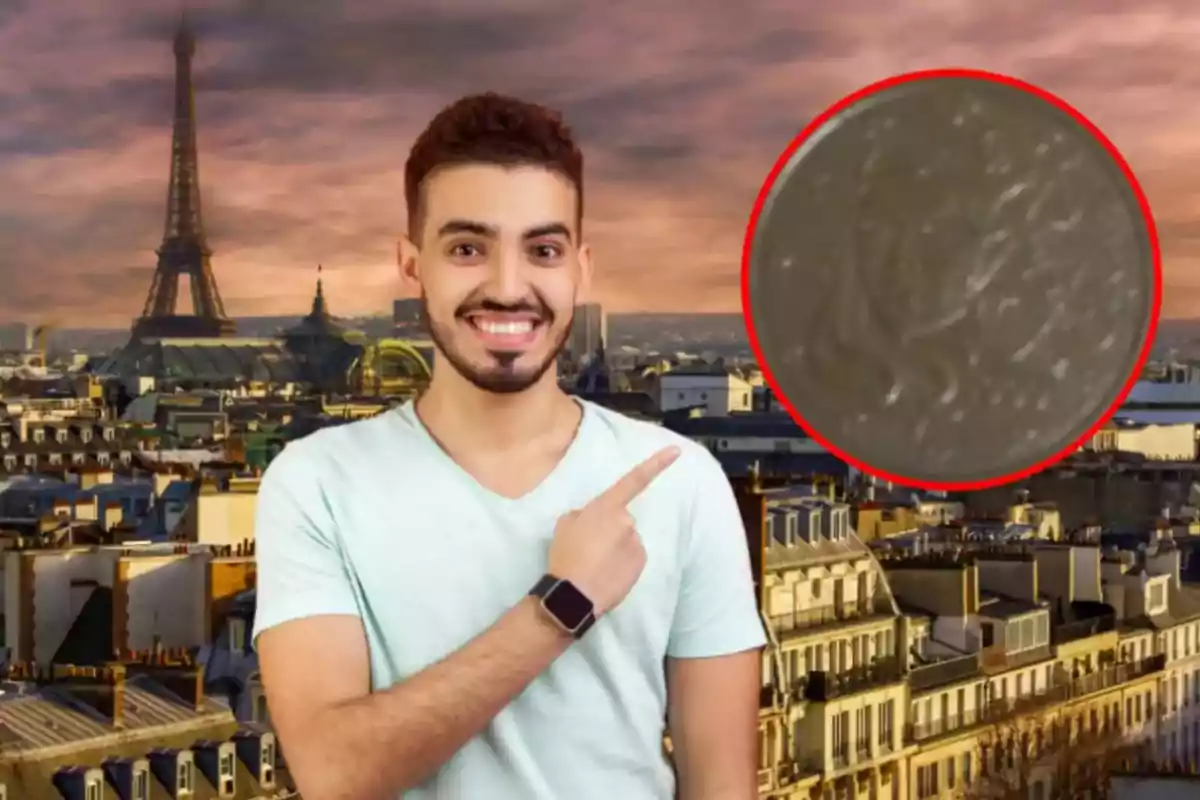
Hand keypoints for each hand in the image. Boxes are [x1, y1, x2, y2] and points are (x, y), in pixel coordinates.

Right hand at [547, 446, 680, 616]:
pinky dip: (622, 564)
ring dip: (616, 549)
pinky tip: (607, 574)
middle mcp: (627, 521)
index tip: (676, 451)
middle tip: (589, 548)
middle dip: (610, 530)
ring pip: (627, 541)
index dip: (657, 464)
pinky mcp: (641, 563)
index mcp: (606, 506)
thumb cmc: (565, 555)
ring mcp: (636, 542)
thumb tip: (594, 519)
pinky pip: (632, 558)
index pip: (635, 480)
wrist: (572, 594)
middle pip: (622, 520)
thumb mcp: (565, 524)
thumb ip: (584, 514)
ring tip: (596, 564)